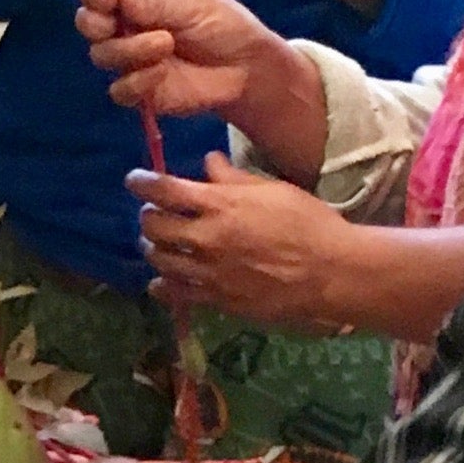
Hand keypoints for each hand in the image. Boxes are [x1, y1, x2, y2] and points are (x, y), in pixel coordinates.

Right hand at [73, 0, 323, 173]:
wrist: (245, 67)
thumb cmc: (221, 23)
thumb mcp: (192, 2)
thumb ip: (154, 0)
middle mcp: (123, 24)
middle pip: (86, 22)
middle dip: (96, 22)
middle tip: (117, 20)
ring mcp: (128, 58)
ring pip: (101, 56)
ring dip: (130, 49)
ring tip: (167, 44)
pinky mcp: (138, 91)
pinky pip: (119, 90)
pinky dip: (137, 82)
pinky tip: (162, 74)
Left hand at [129, 153, 360, 329]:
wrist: (329, 272)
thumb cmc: (308, 223)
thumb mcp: (273, 190)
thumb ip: (234, 178)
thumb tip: (207, 162)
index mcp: (220, 204)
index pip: (165, 190)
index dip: (142, 183)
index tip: (134, 180)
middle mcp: (206, 238)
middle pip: (154, 225)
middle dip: (148, 215)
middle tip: (154, 212)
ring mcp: (208, 271)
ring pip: (159, 259)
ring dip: (154, 247)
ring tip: (159, 243)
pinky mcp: (215, 299)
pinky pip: (175, 292)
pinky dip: (162, 284)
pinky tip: (162, 280)